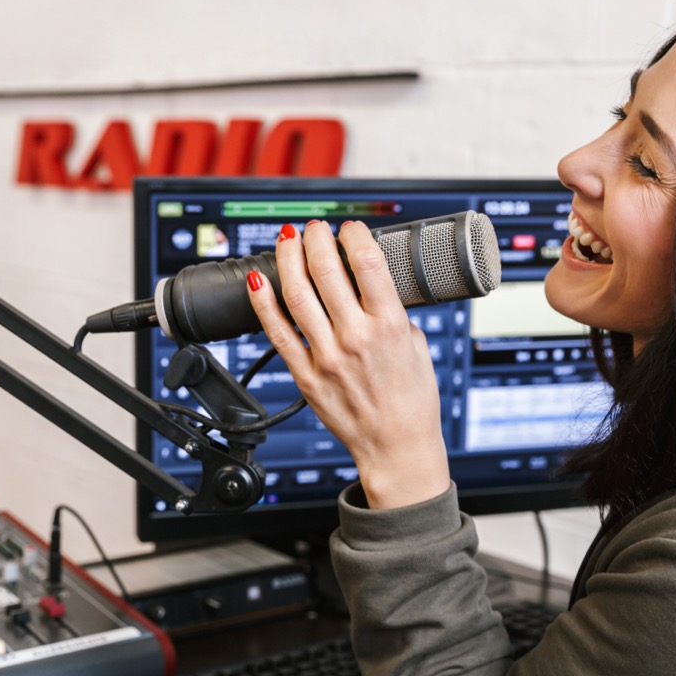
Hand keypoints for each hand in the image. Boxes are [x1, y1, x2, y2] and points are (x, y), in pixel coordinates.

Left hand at [246, 221, 450, 509]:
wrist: (396, 447)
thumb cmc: (411, 401)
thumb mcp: (417, 346)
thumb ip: (393, 313)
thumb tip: (371, 286)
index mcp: (390, 326)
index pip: (367, 264)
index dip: (354, 236)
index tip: (349, 228)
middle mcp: (356, 338)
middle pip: (326, 271)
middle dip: (317, 239)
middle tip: (314, 228)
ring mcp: (326, 357)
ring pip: (297, 294)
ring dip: (289, 259)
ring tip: (287, 240)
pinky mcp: (305, 375)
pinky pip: (276, 332)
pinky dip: (264, 301)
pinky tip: (258, 279)